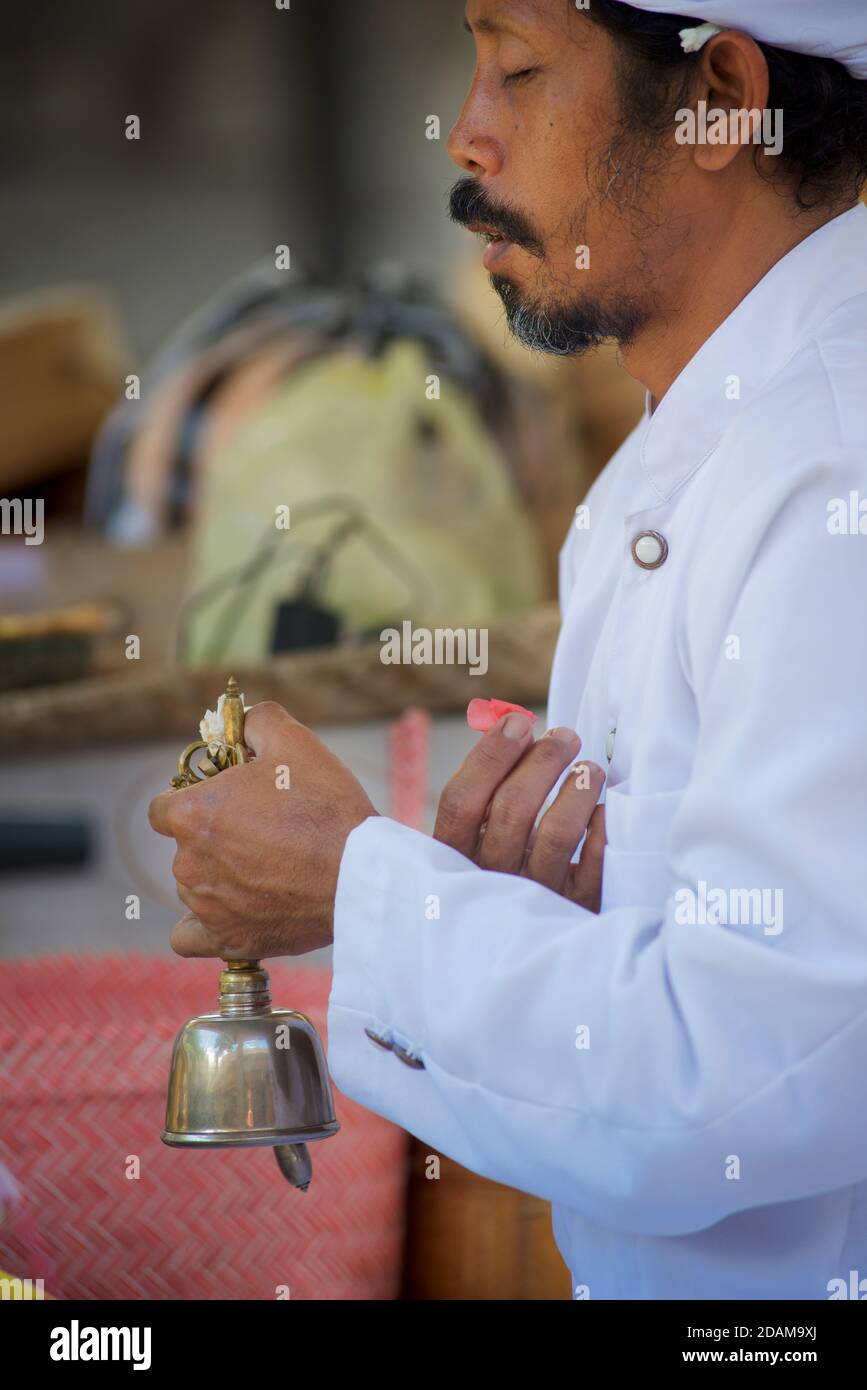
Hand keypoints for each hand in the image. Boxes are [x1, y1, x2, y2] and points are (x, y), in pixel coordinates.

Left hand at [148, 702, 376, 958]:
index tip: (224, 802)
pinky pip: (190, 938)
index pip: (164, 809)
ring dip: (219, 877)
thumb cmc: (326, 807)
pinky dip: (204, 927)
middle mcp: (189, 862)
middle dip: (215, 838)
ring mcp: (206, 906)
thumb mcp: (294, 741)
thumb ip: (257, 722)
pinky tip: (227, 912)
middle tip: (262, 831)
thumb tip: (243, 720)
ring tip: (267, 869)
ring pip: (195, 887)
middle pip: (185, 848)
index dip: (193, 801)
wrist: (361, 874)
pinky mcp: (229, 940)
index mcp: (193, 814)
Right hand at [434, 713, 605, 910]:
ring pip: (556, 835)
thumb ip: (490, 787)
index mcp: (455, 857)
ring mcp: (532, 899)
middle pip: (511, 810)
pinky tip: (603, 811)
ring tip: (590, 769)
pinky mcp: (574, 911)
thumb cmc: (503, 869)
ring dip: (575, 790)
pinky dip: (600, 832)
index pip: (461, 801)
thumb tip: (514, 723)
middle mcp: (489, 879)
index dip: (490, 756)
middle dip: (541, 762)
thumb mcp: (481, 838)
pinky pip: (593, 867)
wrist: (524, 949)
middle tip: (564, 736)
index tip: (517, 722)